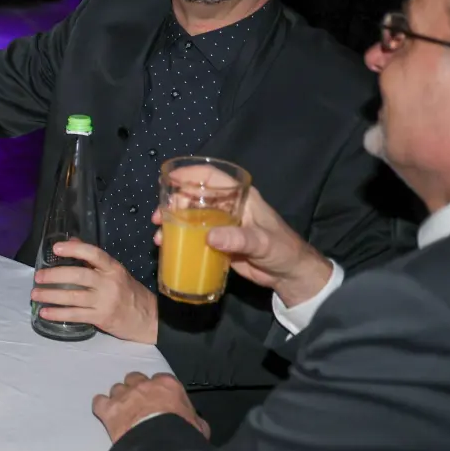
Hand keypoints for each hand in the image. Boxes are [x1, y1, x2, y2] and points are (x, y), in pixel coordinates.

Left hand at [31, 239, 158, 342]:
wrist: (149, 318)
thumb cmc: (128, 292)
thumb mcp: (114, 272)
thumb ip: (92, 259)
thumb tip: (71, 241)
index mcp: (113, 268)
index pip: (94, 254)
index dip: (74, 250)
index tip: (55, 248)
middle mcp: (109, 283)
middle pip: (79, 276)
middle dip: (55, 275)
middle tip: (38, 276)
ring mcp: (105, 301)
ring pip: (73, 296)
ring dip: (51, 295)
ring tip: (35, 294)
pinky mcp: (101, 318)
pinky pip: (75, 315)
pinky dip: (58, 314)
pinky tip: (44, 313)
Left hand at [92, 371, 209, 442]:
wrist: (160, 447)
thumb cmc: (183, 435)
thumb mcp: (198, 426)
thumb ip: (193, 418)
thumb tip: (195, 422)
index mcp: (167, 385)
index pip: (160, 379)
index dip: (158, 390)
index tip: (159, 401)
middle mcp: (143, 385)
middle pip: (134, 379)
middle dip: (136, 389)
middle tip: (139, 404)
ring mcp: (123, 396)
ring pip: (117, 389)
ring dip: (120, 399)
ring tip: (123, 412)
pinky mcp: (109, 409)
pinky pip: (99, 401)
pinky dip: (102, 407)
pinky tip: (106, 414)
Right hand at [153, 188, 332, 306]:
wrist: (290, 275)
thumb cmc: (282, 250)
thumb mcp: (263, 243)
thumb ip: (239, 238)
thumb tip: (210, 236)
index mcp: (241, 198)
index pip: (212, 178)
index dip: (189, 174)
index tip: (169, 180)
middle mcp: (228, 208)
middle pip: (194, 197)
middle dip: (173, 203)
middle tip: (159, 217)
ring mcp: (221, 226)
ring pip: (191, 217)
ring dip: (172, 223)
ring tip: (160, 235)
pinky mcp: (218, 243)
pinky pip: (194, 236)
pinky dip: (179, 239)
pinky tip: (168, 246)